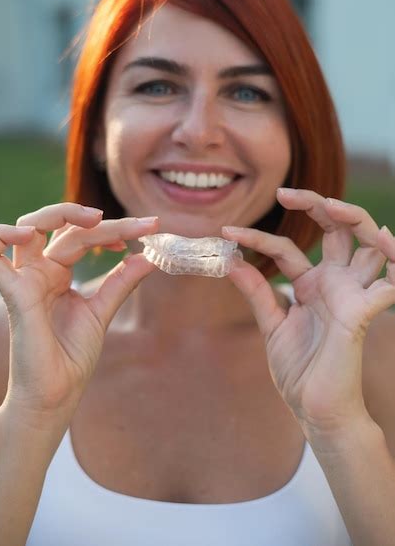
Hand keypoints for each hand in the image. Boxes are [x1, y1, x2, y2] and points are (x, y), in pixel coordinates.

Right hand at [0, 203, 158, 417]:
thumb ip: (121, 282)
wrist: (57, 394)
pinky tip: (30, 234)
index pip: (83, 237)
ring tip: (93, 220)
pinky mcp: (14, 295)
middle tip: (135, 225)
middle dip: (99, 220)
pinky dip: (2, 237)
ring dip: (55, 214)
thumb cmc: (72, 357)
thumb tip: (147, 256)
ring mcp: (25, 280)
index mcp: (58, 274)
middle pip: (62, 228)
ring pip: (25, 228)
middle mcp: (40, 272)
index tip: (150, 228)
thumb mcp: (102, 311)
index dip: (116, 229)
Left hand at [223, 189, 394, 441]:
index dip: (258, 238)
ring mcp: (352, 296)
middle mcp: (335, 284)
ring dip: (356, 220)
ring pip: (368, 246)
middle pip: (338, 231)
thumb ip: (257, 293)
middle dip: (317, 205)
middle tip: (285, 193)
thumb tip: (231, 262)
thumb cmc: (299, 371)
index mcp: (313, 285)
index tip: (226, 233)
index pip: (287, 248)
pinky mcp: (363, 314)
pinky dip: (393, 260)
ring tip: (330, 204)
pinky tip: (384, 239)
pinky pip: (388, 284)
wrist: (315, 410)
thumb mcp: (272, 325)